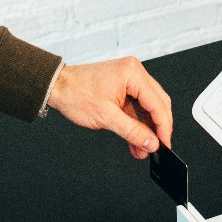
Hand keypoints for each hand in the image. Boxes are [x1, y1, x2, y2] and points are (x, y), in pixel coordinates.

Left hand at [46, 57, 173, 159]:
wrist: (57, 87)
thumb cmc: (75, 94)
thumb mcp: (106, 117)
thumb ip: (133, 131)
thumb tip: (152, 143)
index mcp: (132, 74)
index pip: (157, 103)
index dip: (163, 127)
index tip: (165, 145)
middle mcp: (134, 72)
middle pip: (157, 103)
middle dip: (157, 128)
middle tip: (157, 148)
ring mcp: (129, 79)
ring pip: (148, 106)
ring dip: (147, 128)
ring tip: (143, 148)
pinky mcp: (123, 87)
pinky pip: (137, 106)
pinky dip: (137, 123)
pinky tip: (136, 140)